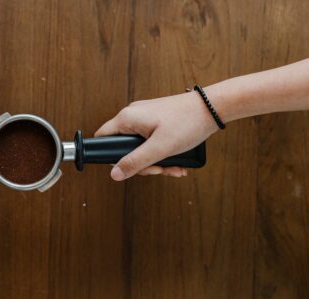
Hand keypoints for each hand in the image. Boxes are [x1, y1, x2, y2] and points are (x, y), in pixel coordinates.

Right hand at [94, 92, 217, 179]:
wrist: (212, 108)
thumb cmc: (187, 123)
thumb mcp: (159, 148)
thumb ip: (135, 162)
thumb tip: (114, 174)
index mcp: (127, 118)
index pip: (102, 138)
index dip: (110, 157)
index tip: (130, 168)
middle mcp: (133, 115)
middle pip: (123, 147)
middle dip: (141, 164)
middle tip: (158, 170)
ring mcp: (145, 117)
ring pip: (140, 147)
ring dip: (155, 161)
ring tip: (173, 168)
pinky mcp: (156, 120)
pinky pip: (151, 141)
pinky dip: (162, 153)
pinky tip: (177, 162)